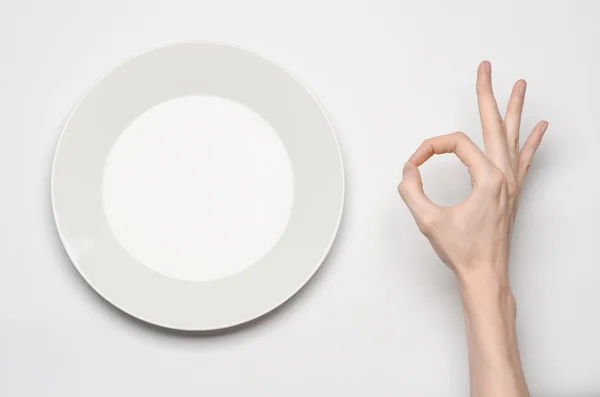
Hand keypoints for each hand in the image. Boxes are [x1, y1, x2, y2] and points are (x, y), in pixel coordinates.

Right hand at [398, 61, 546, 283]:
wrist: (484, 274)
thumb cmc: (462, 251)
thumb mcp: (427, 220)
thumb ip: (411, 189)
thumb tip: (409, 170)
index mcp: (487, 178)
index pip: (456, 144)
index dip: (431, 148)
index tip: (414, 163)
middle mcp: (504, 175)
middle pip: (494, 124)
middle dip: (487, 94)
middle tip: (485, 69)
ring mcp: (511, 183)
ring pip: (512, 136)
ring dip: (514, 109)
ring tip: (520, 85)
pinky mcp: (511, 192)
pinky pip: (524, 159)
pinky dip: (531, 141)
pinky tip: (540, 128)